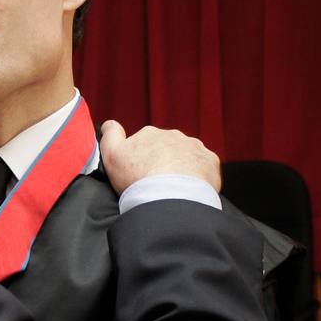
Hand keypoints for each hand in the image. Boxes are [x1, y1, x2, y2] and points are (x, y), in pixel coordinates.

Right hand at [99, 119, 220, 193]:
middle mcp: (173, 135)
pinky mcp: (210, 161)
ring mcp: (194, 147)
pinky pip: (205, 167)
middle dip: (164, 162)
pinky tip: (190, 189)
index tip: (140, 173)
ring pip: (187, 156)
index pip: (145, 143)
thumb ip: (110, 135)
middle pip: (167, 149)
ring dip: (182, 168)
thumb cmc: (137, 180)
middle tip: (157, 184)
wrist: (170, 197)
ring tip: (175, 189)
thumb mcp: (112, 156)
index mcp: (149, 133)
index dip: (141, 158)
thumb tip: (109, 123)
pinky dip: (199, 176)